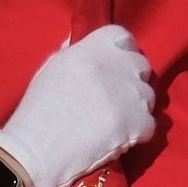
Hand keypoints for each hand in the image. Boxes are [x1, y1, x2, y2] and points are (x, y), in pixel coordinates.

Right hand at [0, 25, 155, 186]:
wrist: (37, 150)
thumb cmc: (38, 110)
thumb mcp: (52, 68)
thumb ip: (74, 52)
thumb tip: (86, 43)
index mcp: (93, 49)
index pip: (122, 36)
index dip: (121, 51)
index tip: (114, 66)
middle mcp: (116, 66)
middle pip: (141, 65)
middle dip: (131, 79)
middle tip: (114, 97)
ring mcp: (130, 95)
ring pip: (149, 96)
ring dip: (136, 107)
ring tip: (115, 121)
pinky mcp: (138, 123)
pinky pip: (150, 124)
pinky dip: (138, 133)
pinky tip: (119, 138)